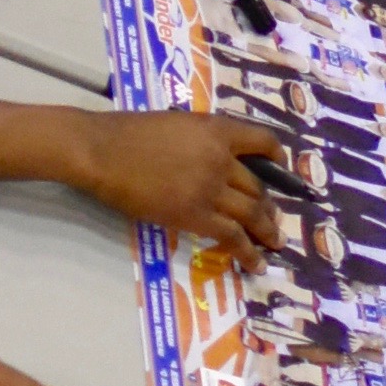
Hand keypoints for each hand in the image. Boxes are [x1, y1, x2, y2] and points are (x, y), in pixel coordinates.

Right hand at [81, 110, 289, 252]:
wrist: (105, 151)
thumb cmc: (131, 133)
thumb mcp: (179, 123)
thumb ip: (204, 139)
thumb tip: (217, 157)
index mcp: (218, 130)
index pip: (263, 142)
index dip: (277, 158)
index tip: (280, 170)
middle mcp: (222, 159)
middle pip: (257, 186)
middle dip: (269, 205)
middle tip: (273, 219)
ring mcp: (210, 188)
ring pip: (251, 212)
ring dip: (266, 230)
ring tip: (275, 243)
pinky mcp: (194, 215)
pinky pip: (232, 235)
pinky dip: (247, 251)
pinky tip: (256, 262)